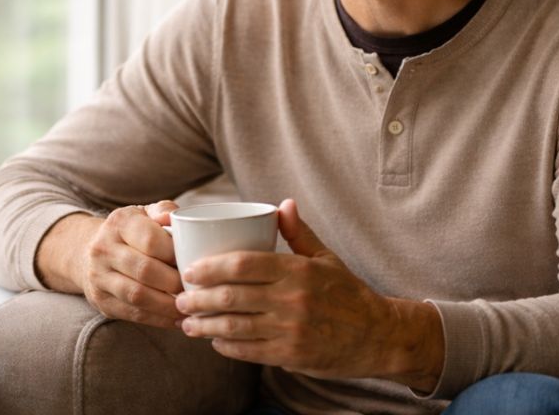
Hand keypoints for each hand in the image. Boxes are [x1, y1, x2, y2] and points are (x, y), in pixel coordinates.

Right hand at [37, 201, 182, 328]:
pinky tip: (178, 318)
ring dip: (168, 304)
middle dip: (175, 281)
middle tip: (196, 286)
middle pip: (145, 270)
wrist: (88, 251)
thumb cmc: (131, 230)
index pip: (150, 240)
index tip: (193, 260)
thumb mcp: (145, 213)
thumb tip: (175, 218)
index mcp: (119, 222)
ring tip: (189, 305)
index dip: (175, 253)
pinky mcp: (102, 301)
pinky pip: (134, 314)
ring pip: (138, 295)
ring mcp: (99, 277)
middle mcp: (104, 248)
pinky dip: (159, 319)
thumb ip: (164, 211)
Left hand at [174, 199, 442, 389]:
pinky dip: (226, 346)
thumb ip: (299, 232)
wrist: (378, 335)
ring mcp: (291, 330)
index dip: (211, 267)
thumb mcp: (325, 257)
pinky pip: (249, 351)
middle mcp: (291, 300)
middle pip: (232, 297)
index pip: (244, 264)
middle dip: (199, 298)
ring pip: (235, 327)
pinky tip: (214, 341)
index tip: (191, 269)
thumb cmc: (347, 293)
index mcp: (297, 270)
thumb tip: (283, 203)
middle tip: (180, 297)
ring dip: (205, 325)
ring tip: (187, 322)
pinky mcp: (292, 356)